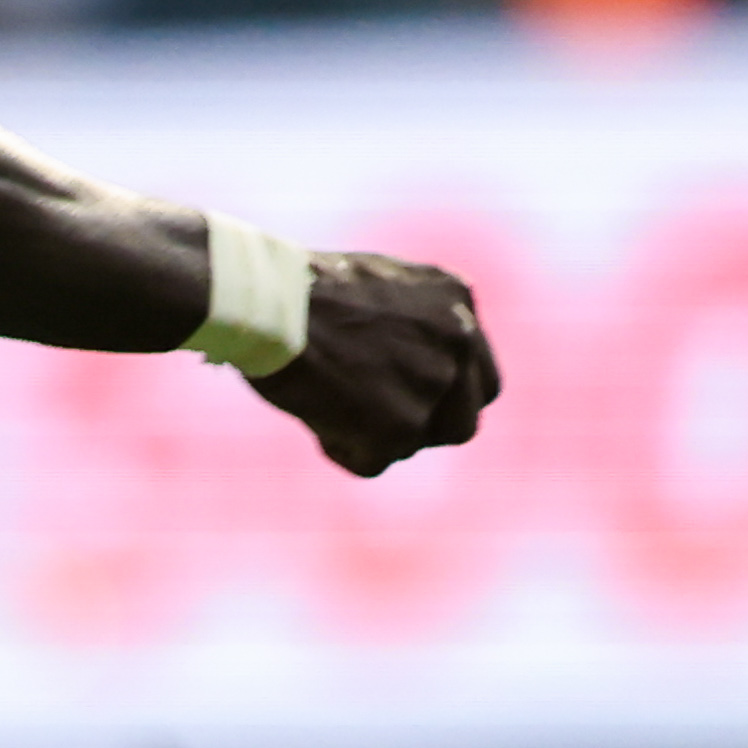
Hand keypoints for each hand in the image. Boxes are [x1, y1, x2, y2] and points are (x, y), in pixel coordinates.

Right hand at [246, 251, 498, 478]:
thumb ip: (410, 323)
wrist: (267, 299)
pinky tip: (310, 413)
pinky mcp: (401, 425)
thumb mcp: (374, 286)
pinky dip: (340, 449)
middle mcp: (459, 340)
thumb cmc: (295, 288)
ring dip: (373, 437)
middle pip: (463, 421)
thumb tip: (402, 362)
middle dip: (420, 430)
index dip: (444, 399)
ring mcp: (432, 384)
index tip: (408, 404)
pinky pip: (372, 462)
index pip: (480, 377)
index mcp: (456, 298)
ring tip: (324, 405)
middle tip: (373, 423)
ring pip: (414, 443)